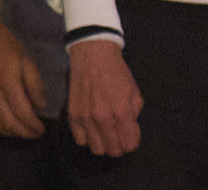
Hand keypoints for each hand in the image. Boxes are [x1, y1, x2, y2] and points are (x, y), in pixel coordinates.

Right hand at [0, 0, 47, 137]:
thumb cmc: (3, 43)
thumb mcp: (25, 59)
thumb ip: (34, 84)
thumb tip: (40, 105)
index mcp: (7, 83)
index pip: (22, 113)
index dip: (33, 126)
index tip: (41, 130)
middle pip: (7, 123)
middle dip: (23, 132)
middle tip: (33, 134)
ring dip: (7, 132)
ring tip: (20, 132)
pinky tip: (0, 125)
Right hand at [66, 40, 143, 156]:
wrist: (94, 57)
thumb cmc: (117, 74)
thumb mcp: (135, 92)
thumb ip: (134, 116)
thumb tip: (131, 133)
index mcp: (122, 111)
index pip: (128, 145)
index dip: (132, 143)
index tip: (131, 136)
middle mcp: (103, 118)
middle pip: (112, 150)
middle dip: (119, 146)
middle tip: (119, 136)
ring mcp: (86, 118)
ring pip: (96, 148)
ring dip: (103, 143)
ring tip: (106, 132)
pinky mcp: (73, 116)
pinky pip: (80, 140)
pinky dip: (88, 137)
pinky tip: (93, 127)